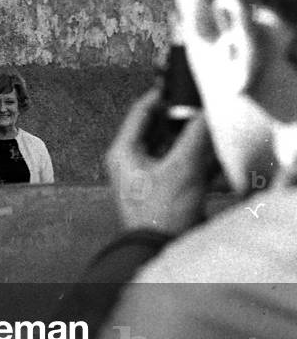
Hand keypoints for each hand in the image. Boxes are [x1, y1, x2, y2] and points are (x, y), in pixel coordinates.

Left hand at [104, 88, 217, 234]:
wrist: (159, 251)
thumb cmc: (160, 214)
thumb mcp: (182, 168)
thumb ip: (195, 137)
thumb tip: (206, 113)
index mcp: (124, 152)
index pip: (141, 111)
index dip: (164, 96)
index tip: (185, 86)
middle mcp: (131, 162)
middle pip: (162, 130)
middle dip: (188, 125)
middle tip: (206, 116)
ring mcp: (147, 177)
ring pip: (176, 149)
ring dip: (197, 147)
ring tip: (213, 146)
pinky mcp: (164, 191)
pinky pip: (184, 169)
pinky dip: (200, 167)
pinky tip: (215, 171)